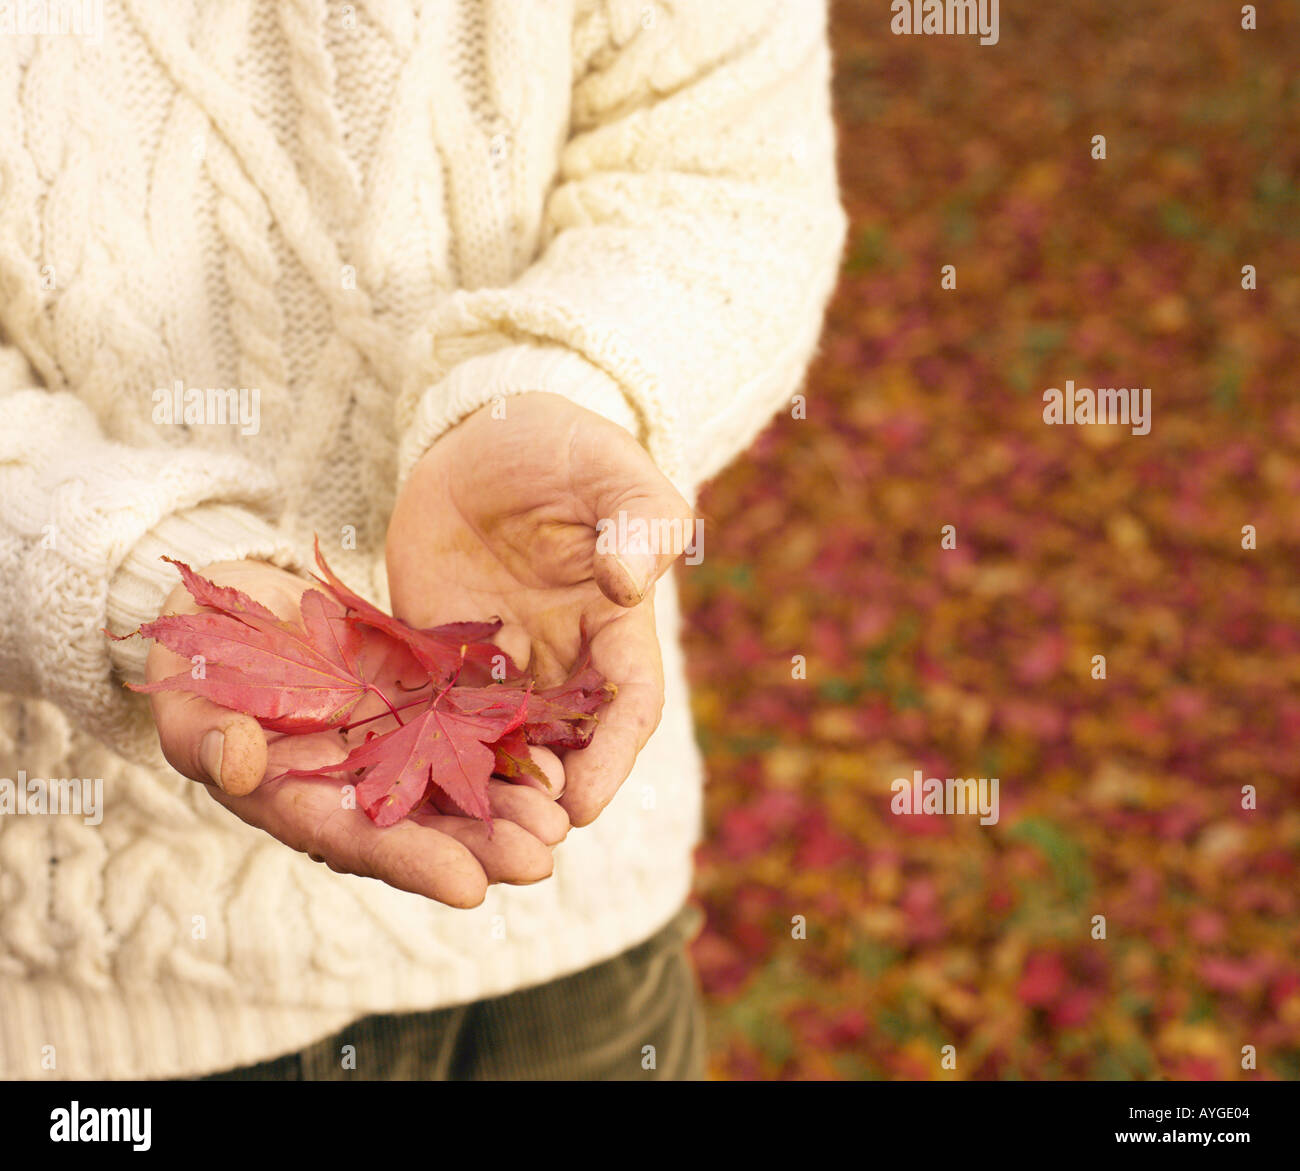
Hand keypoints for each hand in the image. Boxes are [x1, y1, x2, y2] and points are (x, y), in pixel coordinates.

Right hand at [144, 558, 567, 906]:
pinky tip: (552, 745)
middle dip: (484, 844)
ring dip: (509, 800)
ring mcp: (393, 739)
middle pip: (427, 823)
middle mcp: (357, 783)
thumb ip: (210, 740)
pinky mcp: (418, 693)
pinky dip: (508, 735)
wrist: (231, 609)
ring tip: (560, 817)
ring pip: (458, 778)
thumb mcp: (192, 703)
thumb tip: (239, 764)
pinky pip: (469, 718)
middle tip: (543, 859)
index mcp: (302, 801)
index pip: (360, 842)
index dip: (413, 864)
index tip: (470, 888)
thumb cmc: (196, 665)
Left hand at [387, 391, 694, 825]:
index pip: (629, 704)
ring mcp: (499, 660)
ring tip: (457, 835)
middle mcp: (562, 658)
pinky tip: (395, 783)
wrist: (486, 436)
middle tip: (519, 848)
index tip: (584, 802)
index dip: (612, 758)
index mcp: (618, 627)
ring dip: (484, 791)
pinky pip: (433, 708)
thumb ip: (640, 522)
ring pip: (497, 742)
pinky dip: (422, 748)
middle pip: (563, 744)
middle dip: (545, 797)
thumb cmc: (566, 448)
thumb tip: (630, 583)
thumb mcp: (615, 470)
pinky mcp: (439, 652)